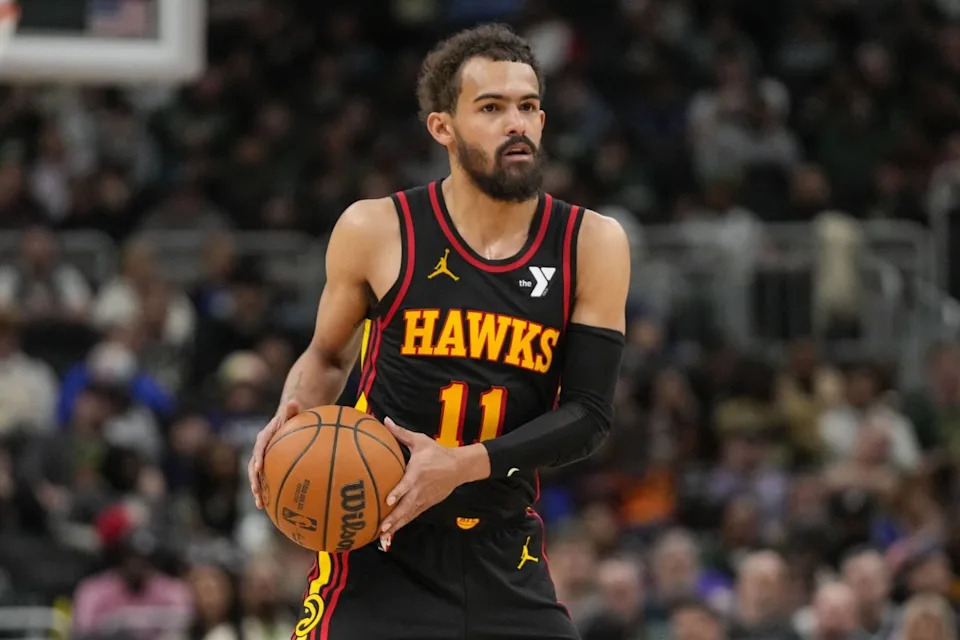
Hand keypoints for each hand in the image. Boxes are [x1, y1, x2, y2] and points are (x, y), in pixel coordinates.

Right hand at [248, 399, 300, 508]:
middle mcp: (261, 449)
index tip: (260, 467)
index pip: (260, 446)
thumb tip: (294, 401)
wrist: (289, 421)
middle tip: (257, 491)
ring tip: (261, 505)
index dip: (258, 456)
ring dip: (257, 490)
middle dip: (254, 479)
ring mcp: (264, 459)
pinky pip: (267, 480)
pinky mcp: (269, 467)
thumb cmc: (293, 416)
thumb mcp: (293, 411)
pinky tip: (273, 507)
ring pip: (257, 477)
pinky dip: (268, 492)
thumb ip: (292, 409)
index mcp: (265, 436)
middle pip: (253, 466)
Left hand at [379, 417, 472, 538]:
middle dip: (394, 518)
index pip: (407, 484)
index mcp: (418, 473)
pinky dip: (402, 526)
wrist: (459, 467)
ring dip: (396, 526)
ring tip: (383, 538)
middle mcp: (420, 489)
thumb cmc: (437, 452)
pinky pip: (412, 517)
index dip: (398, 492)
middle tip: (381, 527)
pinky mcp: (426, 505)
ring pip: (408, 515)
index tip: (388, 500)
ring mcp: (424, 499)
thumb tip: (384, 420)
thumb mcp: (420, 440)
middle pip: (406, 506)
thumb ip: (400, 433)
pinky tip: (390, 536)